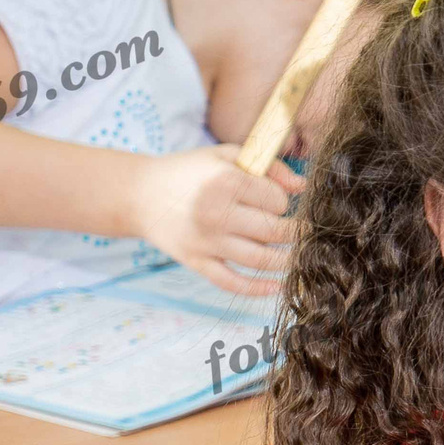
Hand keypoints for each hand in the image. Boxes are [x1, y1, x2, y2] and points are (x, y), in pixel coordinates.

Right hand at [124, 144, 298, 295]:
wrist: (138, 194)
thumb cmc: (188, 172)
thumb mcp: (225, 156)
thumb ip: (268, 166)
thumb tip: (302, 186)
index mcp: (225, 182)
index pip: (276, 201)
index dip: (284, 202)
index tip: (278, 202)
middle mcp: (216, 213)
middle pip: (274, 231)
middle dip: (297, 232)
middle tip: (305, 231)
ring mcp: (206, 242)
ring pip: (261, 259)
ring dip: (288, 261)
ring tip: (299, 255)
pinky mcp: (196, 262)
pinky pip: (232, 283)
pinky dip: (258, 288)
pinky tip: (277, 285)